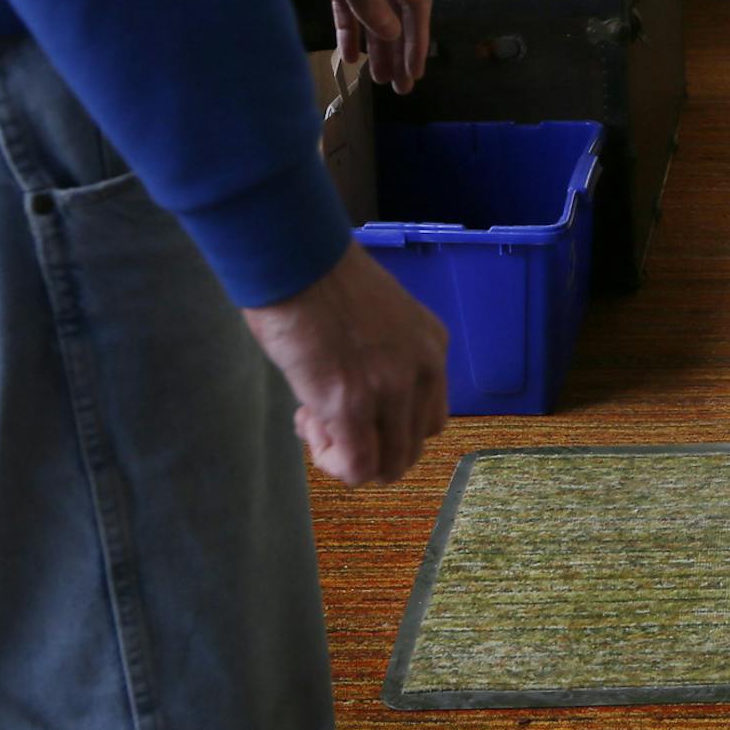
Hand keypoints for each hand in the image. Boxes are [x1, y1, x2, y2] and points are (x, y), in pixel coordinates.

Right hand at [242, 244, 449, 486]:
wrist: (297, 261)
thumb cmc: (322, 279)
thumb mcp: (377, 319)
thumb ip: (381, 359)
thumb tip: (355, 395)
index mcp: (432, 347)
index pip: (428, 415)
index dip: (384, 421)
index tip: (347, 398)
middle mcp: (424, 371)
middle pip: (413, 446)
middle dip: (368, 444)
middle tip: (326, 415)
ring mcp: (392, 390)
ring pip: (391, 465)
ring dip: (349, 457)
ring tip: (314, 420)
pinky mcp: (353, 406)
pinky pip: (358, 468)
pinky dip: (333, 463)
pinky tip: (310, 427)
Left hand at [307, 0, 431, 93]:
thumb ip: (365, 0)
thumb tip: (393, 33)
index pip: (414, 2)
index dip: (417, 39)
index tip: (414, 72)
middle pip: (398, 9)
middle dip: (399, 48)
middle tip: (400, 87)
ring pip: (375, 8)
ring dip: (377, 43)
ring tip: (377, 80)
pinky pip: (351, 0)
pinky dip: (351, 25)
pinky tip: (350, 55)